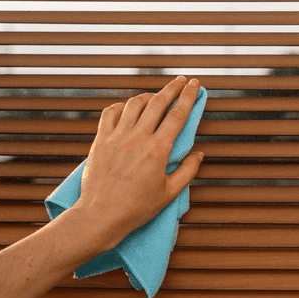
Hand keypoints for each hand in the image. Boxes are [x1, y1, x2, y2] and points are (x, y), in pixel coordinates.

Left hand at [74, 76, 203, 250]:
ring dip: (149, 95)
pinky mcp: (100, 141)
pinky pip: (110, 112)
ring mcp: (117, 137)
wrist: (100, 216)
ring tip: (156, 96)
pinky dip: (122, 106)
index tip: (195, 85)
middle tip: (182, 80)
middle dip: (173, 87)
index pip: (178, 115)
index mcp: (158, 150)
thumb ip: (187, 171)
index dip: (189, 96)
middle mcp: (138, 138)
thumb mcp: (169, 194)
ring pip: (135, 103)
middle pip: (158, 102)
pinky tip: (128, 108)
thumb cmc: (136, 209)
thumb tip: (198, 154)